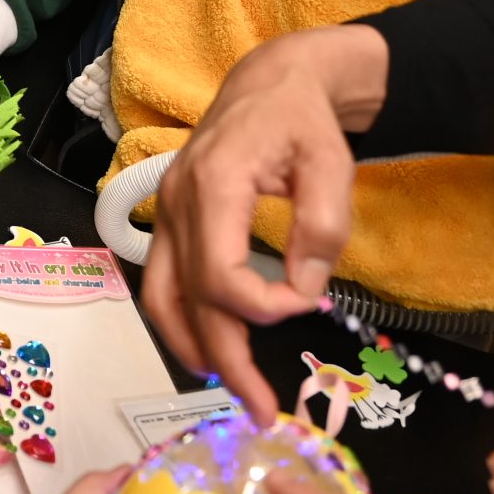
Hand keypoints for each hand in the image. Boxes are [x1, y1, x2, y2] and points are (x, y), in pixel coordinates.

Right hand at [141, 25, 386, 419]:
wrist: (270, 83)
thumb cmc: (303, 122)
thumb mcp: (332, 166)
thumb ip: (322, 228)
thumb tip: (306, 289)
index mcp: (215, 184)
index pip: (221, 275)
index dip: (266, 306)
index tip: (308, 300)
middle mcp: (176, 203)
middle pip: (186, 299)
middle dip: (224, 359)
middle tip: (261, 409)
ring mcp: (165, 211)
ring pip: (161, 296)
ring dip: (191, 347)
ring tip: (230, 388)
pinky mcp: (169, 219)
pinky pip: (162, 281)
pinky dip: (180, 320)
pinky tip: (208, 345)